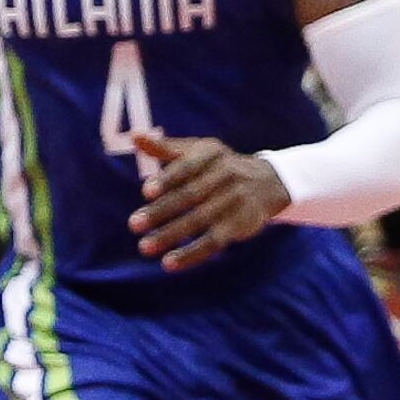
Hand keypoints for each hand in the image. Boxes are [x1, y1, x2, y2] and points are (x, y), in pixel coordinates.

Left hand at [125, 128, 290, 270]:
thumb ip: (165, 147)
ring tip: (144, 247)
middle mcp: (224, 176)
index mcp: (210, 155)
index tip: (146, 191)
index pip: (186, 167)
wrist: (266, 182)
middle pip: (189, 196)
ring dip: (170, 235)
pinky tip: (169, 263)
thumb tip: (135, 137)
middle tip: (133, 224)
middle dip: (160, 211)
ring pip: (197, 221)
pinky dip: (191, 253)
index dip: (167, 179)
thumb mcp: (197, 151)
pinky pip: (212, 242)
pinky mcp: (238, 226)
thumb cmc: (219, 164)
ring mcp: (232, 202)